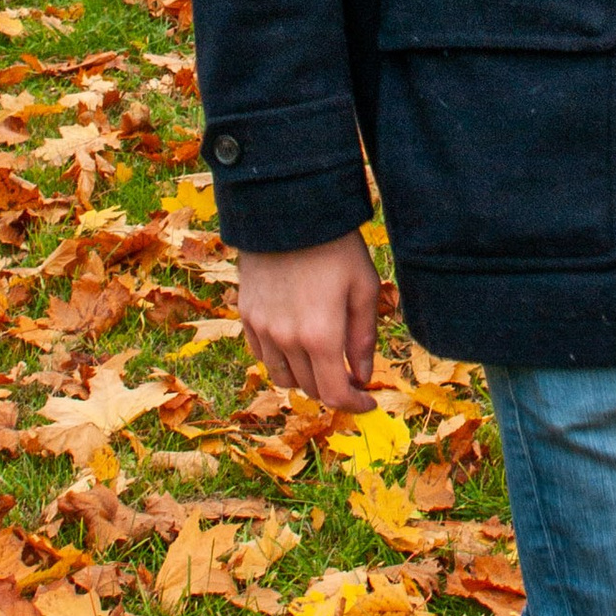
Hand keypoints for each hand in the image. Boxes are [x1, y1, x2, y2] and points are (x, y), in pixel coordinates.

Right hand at [238, 231, 383, 411]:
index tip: (368, 401)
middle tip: (350, 376)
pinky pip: (262, 355)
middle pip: (310, 388)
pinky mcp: (247, 315)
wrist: (288, 210)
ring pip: (283, 377)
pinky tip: (296, 342)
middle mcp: (286, 339)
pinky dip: (281, 359)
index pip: (335, 394)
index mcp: (321, 335)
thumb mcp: (363, 288)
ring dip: (306, 377)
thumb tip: (362, 377)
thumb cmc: (335, 246)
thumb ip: (363, 339)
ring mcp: (262, 329)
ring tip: (323, 359)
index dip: (354, 405)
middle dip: (334, 389)